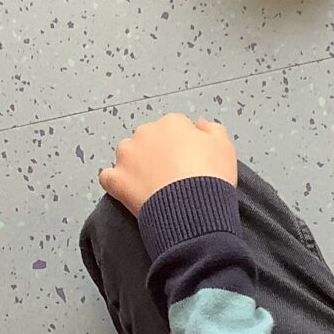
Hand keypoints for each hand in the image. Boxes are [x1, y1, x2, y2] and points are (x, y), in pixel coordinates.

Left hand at [99, 114, 237, 215]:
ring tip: (150, 185)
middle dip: (155, 154)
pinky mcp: (116, 179)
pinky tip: (129, 192)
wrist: (193, 209)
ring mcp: (127, 156)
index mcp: (172, 124)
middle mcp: (146, 133)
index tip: (186, 161)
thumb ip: (212, 130)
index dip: (180, 146)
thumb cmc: (210, 179)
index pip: (173, 128)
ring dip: (134, 166)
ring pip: (126, 155)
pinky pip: (109, 177)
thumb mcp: (224, 147)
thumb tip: (200, 124)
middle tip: (169, 176)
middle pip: (148, 140)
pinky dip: (116, 183)